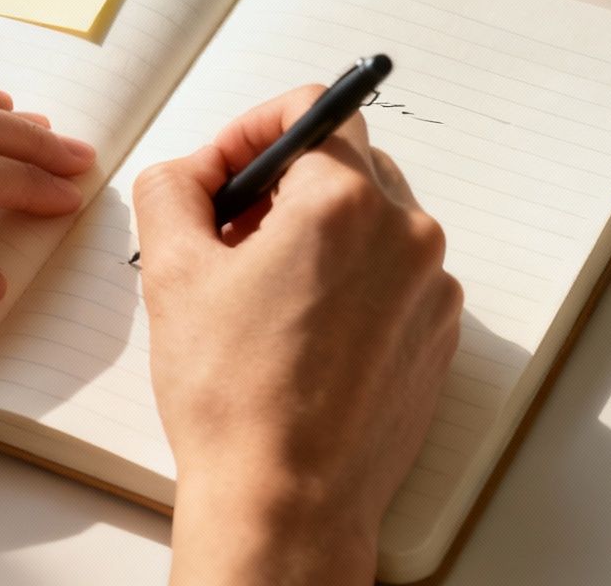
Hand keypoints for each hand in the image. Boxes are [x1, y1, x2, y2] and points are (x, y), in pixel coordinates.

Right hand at [135, 88, 461, 585]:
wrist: (285, 502)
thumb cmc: (234, 397)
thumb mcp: (171, 271)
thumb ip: (173, 187)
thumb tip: (191, 172)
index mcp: (346, 202)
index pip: (314, 108)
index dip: (254, 128)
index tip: (226, 169)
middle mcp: (407, 234)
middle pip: (346, 162)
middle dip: (284, 182)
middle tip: (231, 232)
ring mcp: (432, 288)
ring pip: (373, 221)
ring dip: (318, 232)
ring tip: (263, 290)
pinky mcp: (438, 335)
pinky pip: (394, 276)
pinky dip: (351, 281)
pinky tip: (301, 330)